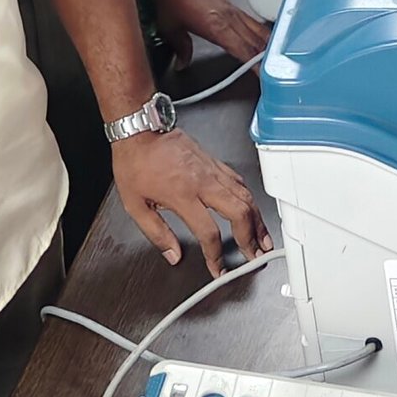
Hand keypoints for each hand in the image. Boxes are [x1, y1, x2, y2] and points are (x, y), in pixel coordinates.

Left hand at [112, 129, 271, 274]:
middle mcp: (203, 182)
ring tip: (262, 237)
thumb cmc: (135, 161)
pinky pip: (239, 181)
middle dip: (251, 238)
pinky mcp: (214, 162)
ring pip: (245, 196)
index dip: (216, 255)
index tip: (218, 268)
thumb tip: (172, 254)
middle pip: (239, 212)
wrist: (140, 129)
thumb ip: (156, 233)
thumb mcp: (134, 204)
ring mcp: (212, 170)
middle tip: (254, 254)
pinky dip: (249, 198)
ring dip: (257, 220)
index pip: (209, 232)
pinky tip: (251, 208)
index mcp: (182, 195)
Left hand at [154, 0, 269, 69]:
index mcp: (216, 26)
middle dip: (267, 59)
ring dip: (268, 45)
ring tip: (279, 59)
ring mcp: (233, 11)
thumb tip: (182, 64)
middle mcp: (229, 18)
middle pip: (254, 41)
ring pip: (257, 30)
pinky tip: (266, 39)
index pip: (241, 50)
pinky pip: (251, 22)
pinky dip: (262, 33)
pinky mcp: (232, 5)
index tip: (264, 76)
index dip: (253, 64)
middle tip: (278, 73)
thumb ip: (180, 48)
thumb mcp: (170, 25)